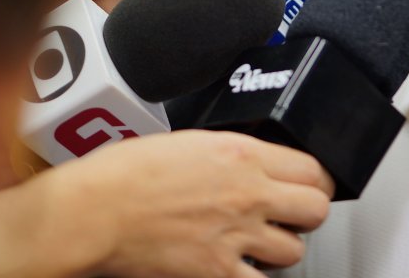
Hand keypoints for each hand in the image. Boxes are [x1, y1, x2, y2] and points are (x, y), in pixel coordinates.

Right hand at [0, 130, 333, 277]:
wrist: (92, 211)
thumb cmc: (125, 172)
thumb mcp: (190, 142)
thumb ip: (233, 154)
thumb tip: (254, 162)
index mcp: (244, 155)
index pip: (314, 169)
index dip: (316, 180)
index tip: (310, 185)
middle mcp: (249, 194)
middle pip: (316, 209)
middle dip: (308, 213)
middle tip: (293, 215)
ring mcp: (235, 236)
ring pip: (294, 250)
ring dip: (281, 249)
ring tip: (262, 244)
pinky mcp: (216, 272)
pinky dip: (252, 277)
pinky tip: (238, 268)